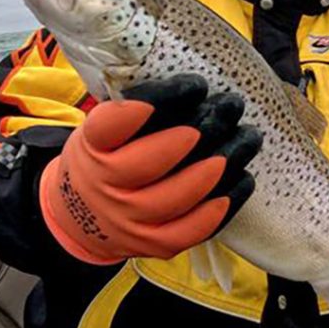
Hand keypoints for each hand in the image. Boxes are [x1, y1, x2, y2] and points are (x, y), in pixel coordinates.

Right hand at [39, 74, 260, 264]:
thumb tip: (193, 83)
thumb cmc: (105, 156)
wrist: (80, 215)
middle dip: (201, 130)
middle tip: (230, 108)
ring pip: (180, 196)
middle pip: (153, 161)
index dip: (158, 101)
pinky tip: (244, 178)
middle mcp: (104, 185)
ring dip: (222, 164)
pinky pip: (193, 228)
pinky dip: (224, 203)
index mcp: (91, 145)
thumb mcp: (104, 127)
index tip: (195, 85)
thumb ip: (135, 106)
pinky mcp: (153, 244)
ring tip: (248, 138)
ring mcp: (129, 220)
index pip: (116, 123)